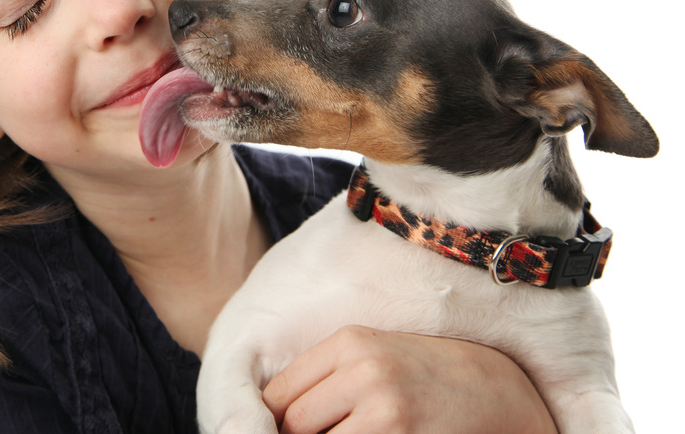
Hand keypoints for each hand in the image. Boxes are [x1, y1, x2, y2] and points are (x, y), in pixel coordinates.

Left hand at [261, 326, 556, 433]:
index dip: (274, 420)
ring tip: (349, 430)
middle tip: (321, 431)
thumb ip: (325, 378)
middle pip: (292, 422)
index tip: (282, 428)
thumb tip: (272, 415)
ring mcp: (383, 407)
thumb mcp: (373, 358)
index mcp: (348, 343)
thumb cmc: (423, 375)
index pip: (279, 392)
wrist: (495, 391)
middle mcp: (362, 369)